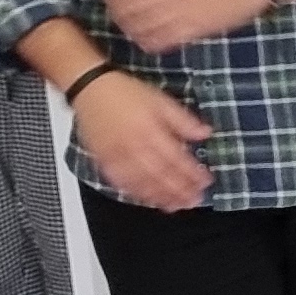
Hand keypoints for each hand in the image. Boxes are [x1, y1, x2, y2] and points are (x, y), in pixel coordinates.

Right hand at [72, 71, 213, 210]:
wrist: (90, 88)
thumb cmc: (125, 93)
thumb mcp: (161, 100)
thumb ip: (183, 120)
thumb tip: (205, 133)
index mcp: (150, 130)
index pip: (175, 158)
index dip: (192, 173)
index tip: (206, 182)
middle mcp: (132, 146)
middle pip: (159, 174)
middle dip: (179, 190)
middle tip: (195, 200)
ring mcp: (115, 155)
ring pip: (140, 182)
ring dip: (159, 197)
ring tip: (176, 206)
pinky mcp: (102, 160)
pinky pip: (119, 181)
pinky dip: (135, 193)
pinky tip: (147, 199)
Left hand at [103, 0, 269, 52]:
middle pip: (127, 8)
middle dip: (117, 15)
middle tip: (118, 17)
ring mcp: (179, 12)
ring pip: (139, 27)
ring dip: (130, 30)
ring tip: (131, 30)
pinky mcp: (191, 29)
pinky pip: (160, 41)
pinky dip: (148, 42)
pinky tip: (148, 40)